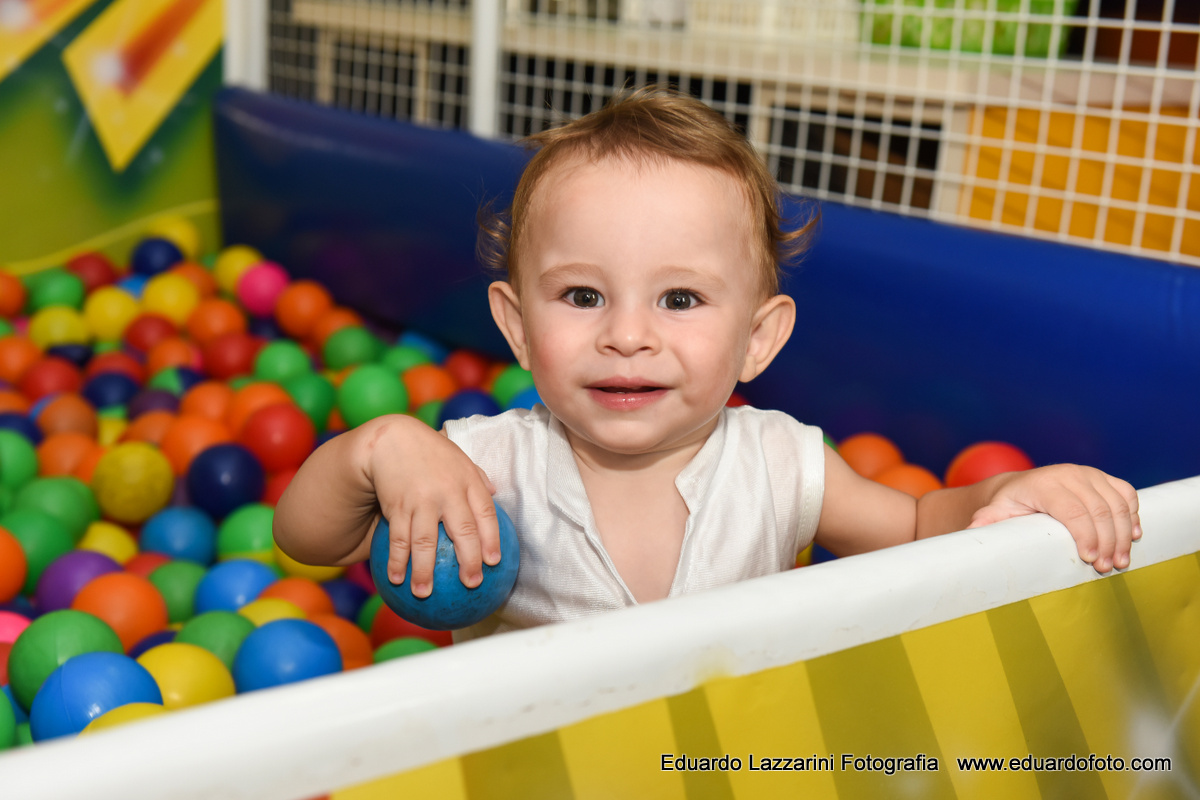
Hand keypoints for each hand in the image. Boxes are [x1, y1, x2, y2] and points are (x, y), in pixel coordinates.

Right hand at [363, 416, 498, 596]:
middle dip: (468, 560)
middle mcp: (447, 491)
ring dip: (423, 570)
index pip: (485, 513)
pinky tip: (395, 578)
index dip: (491, 538)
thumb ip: (478, 477)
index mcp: (467, 481)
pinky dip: (396, 559)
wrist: (392, 439)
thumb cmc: (431, 452)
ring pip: (425, 541)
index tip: (494, 562)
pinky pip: (398, 537)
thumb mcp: (459, 459)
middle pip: (462, 531)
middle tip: (471, 584)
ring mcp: (421, 500)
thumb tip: (497, 495)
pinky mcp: (397, 505)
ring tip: (423, 593)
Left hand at [967, 465, 1140, 572]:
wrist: (1021, 485)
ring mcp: (1089, 474)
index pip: (1073, 511)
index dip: (1086, 536)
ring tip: (1120, 560)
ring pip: (1117, 505)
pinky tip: (1133, 536)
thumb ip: (986, 521)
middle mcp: (1070, 474)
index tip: (1090, 560)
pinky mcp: (1103, 477)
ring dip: (1123, 534)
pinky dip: (1132, 515)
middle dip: (1107, 542)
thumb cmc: (1009, 504)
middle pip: (1100, 511)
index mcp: (1045, 484)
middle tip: (1107, 567)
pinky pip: (1126, 494)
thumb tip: (972, 531)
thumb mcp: (995, 512)